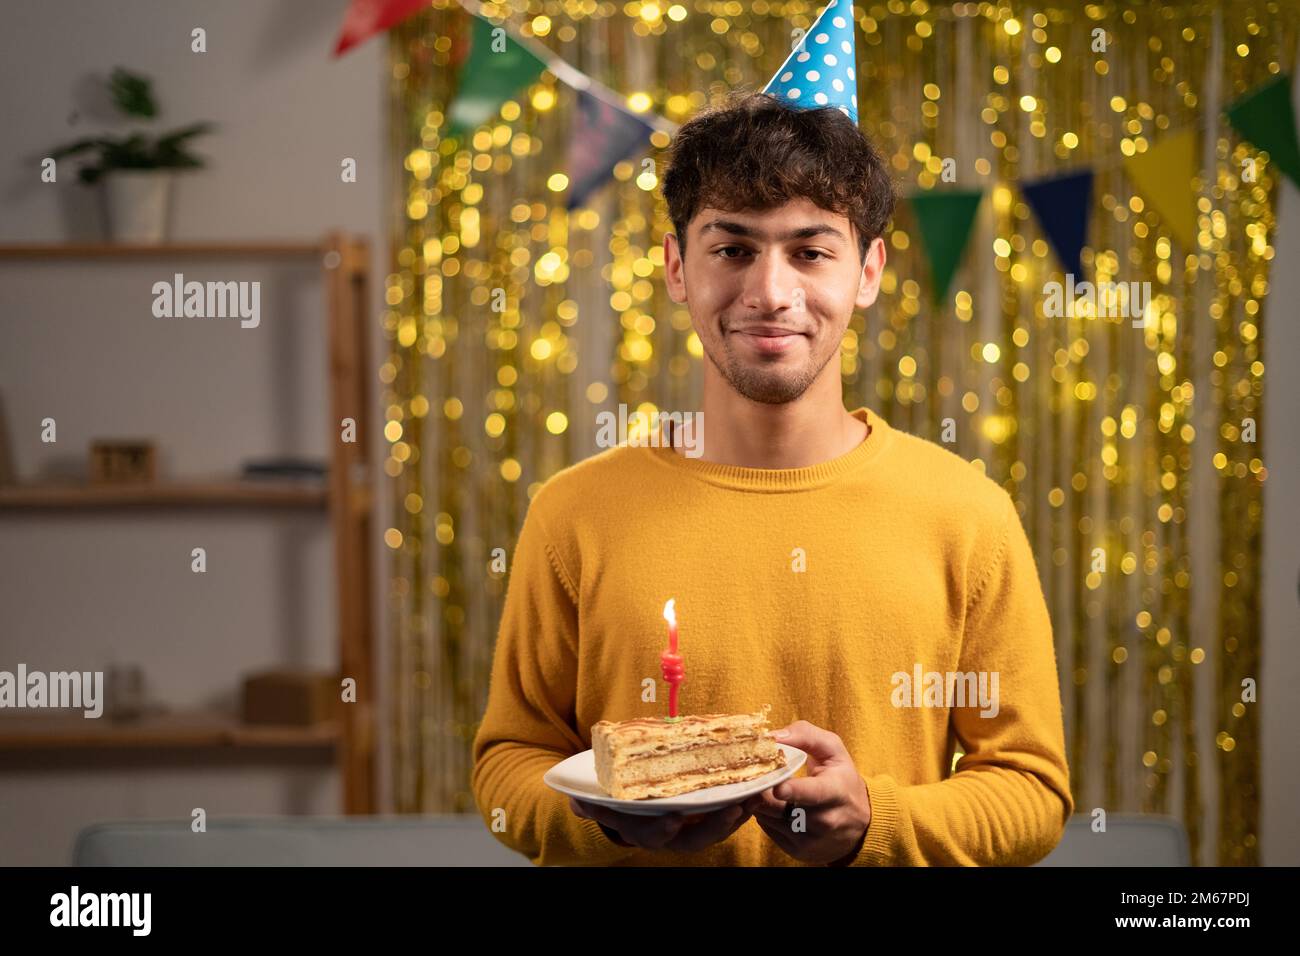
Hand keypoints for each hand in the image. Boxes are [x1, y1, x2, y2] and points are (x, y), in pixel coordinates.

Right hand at [568, 796, 751, 852]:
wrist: (630, 803)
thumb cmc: (616, 801)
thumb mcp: (599, 802)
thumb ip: (590, 803)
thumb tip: (577, 801)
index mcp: (647, 831)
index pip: (656, 836)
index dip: (664, 830)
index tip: (672, 819)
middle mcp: (674, 833)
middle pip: (699, 837)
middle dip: (719, 825)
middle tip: (734, 809)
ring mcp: (695, 823)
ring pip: (721, 825)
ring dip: (740, 813)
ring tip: (756, 795)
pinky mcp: (710, 809)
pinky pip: (731, 809)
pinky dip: (745, 799)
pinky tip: (760, 783)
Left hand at [742, 720, 871, 864]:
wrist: (861, 823)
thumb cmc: (842, 779)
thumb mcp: (833, 750)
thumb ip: (805, 735)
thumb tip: (773, 736)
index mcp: (835, 792)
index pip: (813, 794)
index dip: (793, 791)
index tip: (778, 787)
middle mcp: (824, 820)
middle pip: (780, 808)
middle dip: (763, 791)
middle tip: (756, 776)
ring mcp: (810, 839)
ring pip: (768, 818)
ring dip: (761, 801)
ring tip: (769, 788)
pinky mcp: (798, 851)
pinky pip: (767, 829)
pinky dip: (765, 814)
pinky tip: (776, 804)